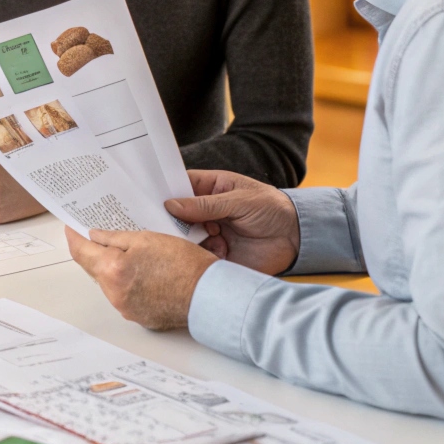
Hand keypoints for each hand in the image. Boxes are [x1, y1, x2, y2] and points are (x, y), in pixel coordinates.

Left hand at [66, 227, 216, 330]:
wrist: (208, 295)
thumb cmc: (185, 265)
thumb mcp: (147, 239)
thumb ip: (115, 238)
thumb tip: (96, 236)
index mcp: (112, 271)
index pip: (81, 252)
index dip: (74, 237)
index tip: (71, 228)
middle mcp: (114, 294)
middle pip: (95, 269)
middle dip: (96, 252)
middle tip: (102, 235)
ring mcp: (126, 308)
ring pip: (110, 283)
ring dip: (114, 268)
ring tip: (131, 253)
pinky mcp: (139, 316)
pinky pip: (124, 296)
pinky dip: (128, 283)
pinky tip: (144, 272)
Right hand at [165, 170, 300, 275]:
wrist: (297, 240)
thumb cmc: (271, 209)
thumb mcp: (240, 201)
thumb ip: (206, 204)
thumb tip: (171, 205)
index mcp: (210, 189)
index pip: (180, 186)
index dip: (164, 190)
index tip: (146, 196)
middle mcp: (205, 212)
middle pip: (177, 215)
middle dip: (169, 219)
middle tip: (160, 223)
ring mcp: (209, 234)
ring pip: (183, 238)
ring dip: (185, 240)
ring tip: (194, 238)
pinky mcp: (215, 256)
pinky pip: (197, 257)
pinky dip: (199, 256)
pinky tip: (213, 252)